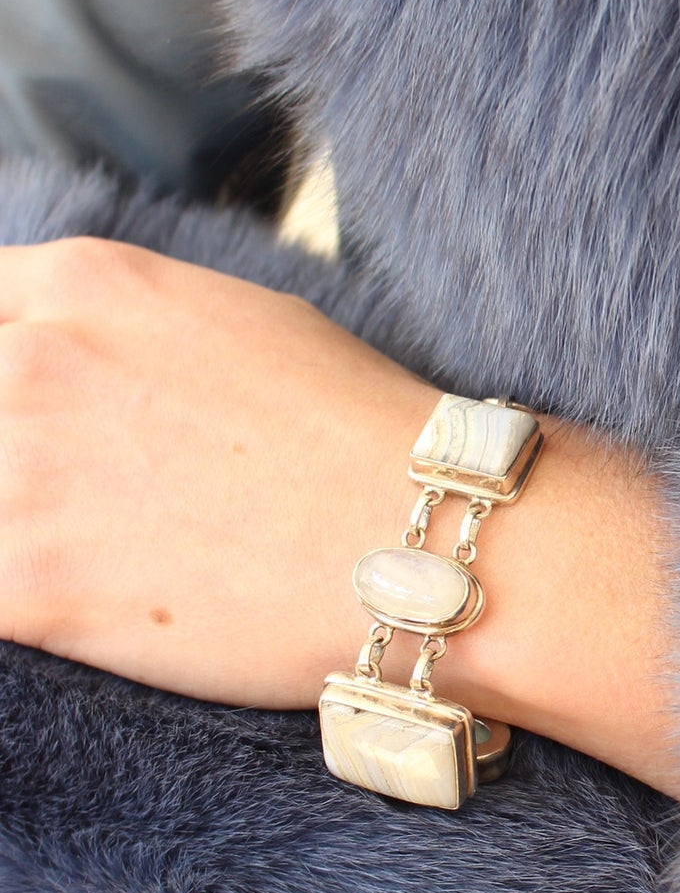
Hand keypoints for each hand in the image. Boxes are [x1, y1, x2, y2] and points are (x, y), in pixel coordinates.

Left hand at [0, 238, 679, 798]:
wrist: (424, 544)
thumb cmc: (356, 436)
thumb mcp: (233, 321)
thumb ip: (119, 329)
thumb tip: (67, 357)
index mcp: (84, 282)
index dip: (3, 372)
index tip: (32, 422)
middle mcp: (31, 361)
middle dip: (18, 459)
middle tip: (90, 502)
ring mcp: (20, 473)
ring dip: (20, 529)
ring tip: (103, 557)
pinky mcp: (25, 587)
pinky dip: (20, 601)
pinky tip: (83, 610)